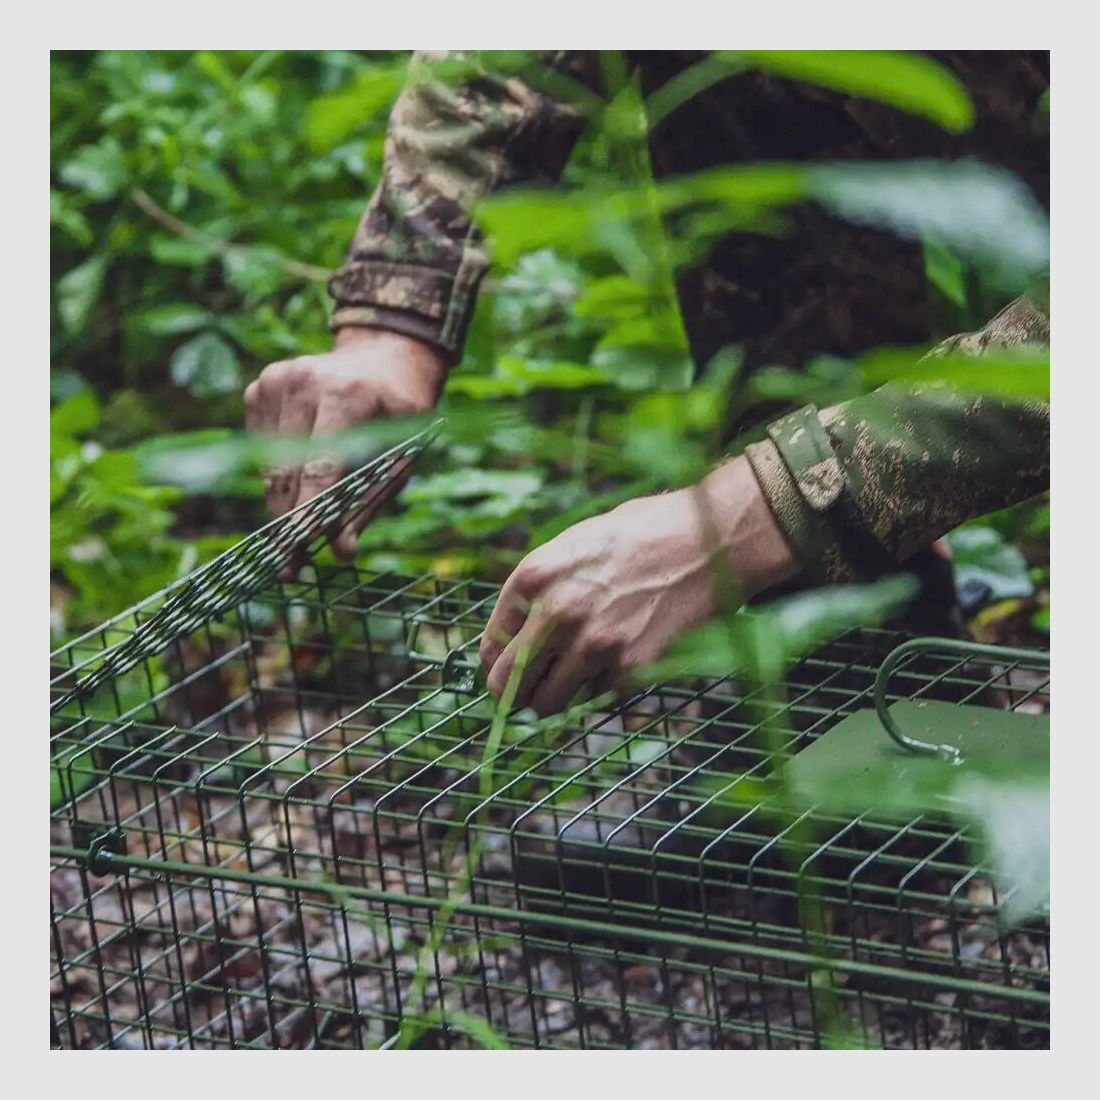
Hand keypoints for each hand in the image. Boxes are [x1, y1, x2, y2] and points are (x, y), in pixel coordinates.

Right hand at [244, 327, 446, 573]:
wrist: (383, 357)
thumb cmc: (399, 414)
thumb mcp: (401, 455)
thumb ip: (370, 501)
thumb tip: (340, 551)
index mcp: (348, 395)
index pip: (320, 465)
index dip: (308, 509)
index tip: (299, 545)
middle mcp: (305, 382)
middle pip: (288, 470)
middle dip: (290, 524)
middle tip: (290, 568)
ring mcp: (276, 380)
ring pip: (269, 466)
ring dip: (283, 506)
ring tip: (297, 536)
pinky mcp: (259, 387)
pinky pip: (261, 451)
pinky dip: (279, 475)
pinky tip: (302, 473)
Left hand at [478, 456, 797, 715]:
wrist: (711, 540)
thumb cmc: (644, 534)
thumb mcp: (576, 544)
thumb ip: (541, 587)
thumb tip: (517, 634)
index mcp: (535, 576)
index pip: (491, 645)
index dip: (498, 663)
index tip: (509, 671)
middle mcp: (556, 612)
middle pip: (509, 685)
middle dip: (517, 693)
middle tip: (531, 693)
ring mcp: (593, 644)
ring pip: (550, 703)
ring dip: (559, 696)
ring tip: (577, 678)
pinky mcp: (630, 668)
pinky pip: (597, 698)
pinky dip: (602, 689)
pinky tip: (621, 659)